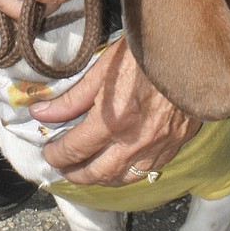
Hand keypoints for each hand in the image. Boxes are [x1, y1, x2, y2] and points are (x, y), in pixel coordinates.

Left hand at [31, 37, 199, 185]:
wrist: (189, 51)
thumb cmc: (143, 52)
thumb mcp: (101, 69)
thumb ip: (71, 97)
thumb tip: (40, 113)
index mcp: (112, 121)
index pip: (74, 150)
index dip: (56, 154)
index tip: (49, 150)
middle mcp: (133, 143)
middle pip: (95, 173)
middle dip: (73, 173)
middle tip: (62, 165)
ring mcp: (155, 149)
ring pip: (121, 179)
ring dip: (99, 179)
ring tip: (86, 169)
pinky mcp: (173, 147)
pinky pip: (145, 173)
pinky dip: (126, 174)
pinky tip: (117, 165)